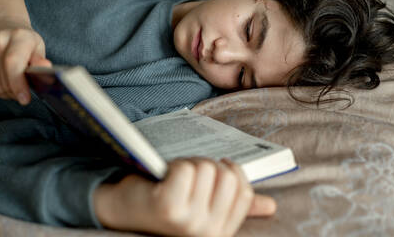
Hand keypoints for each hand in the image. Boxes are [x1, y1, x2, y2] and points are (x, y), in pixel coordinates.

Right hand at [0, 20, 51, 104]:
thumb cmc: (23, 40)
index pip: (13, 64)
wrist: (1, 25)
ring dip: (5, 94)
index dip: (19, 85)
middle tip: (22, 91)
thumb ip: (40, 61)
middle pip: (4, 81)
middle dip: (15, 93)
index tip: (25, 99)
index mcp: (19, 37)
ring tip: (12, 86)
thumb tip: (46, 69)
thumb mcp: (37, 47)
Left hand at [94, 158, 276, 235]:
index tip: (215, 167)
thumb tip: (270, 206)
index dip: (231, 171)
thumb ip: (236, 206)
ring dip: (188, 163)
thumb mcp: (203, 207)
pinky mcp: (169, 208)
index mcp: (220, 232)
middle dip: (207, 165)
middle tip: (188, 173)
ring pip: (206, 168)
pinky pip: (186, 169)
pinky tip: (163, 177)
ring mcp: (188, 223)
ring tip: (172, 177)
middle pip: (227, 176)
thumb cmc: (166, 203)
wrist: (123, 210)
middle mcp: (208, 233)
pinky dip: (174, 165)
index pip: (243, 192)